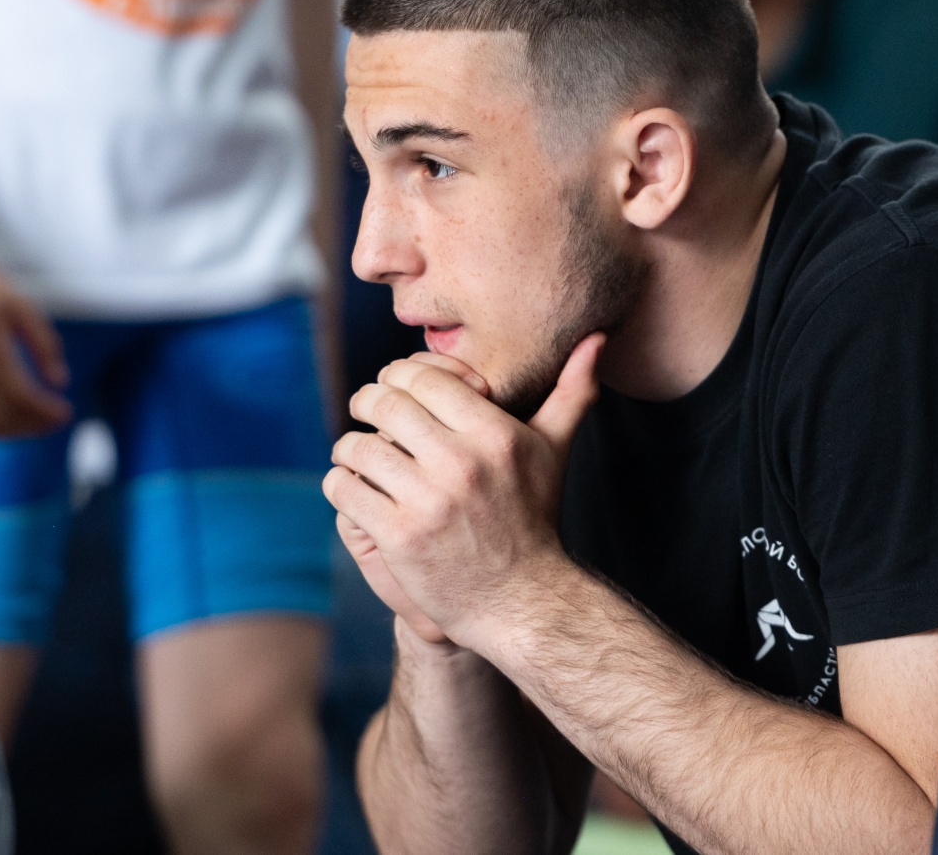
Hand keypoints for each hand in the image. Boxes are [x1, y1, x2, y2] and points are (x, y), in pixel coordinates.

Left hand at [323, 335, 603, 649]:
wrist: (522, 602)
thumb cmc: (534, 518)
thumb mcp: (554, 451)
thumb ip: (572, 391)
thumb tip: (596, 336)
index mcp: (494, 434)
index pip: (424, 377)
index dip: (398, 375)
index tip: (392, 386)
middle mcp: (461, 463)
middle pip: (385, 404)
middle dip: (366, 402)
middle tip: (364, 409)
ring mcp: (428, 502)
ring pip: (358, 445)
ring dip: (349, 445)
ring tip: (355, 452)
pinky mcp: (399, 537)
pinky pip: (346, 489)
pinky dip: (341, 483)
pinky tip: (354, 487)